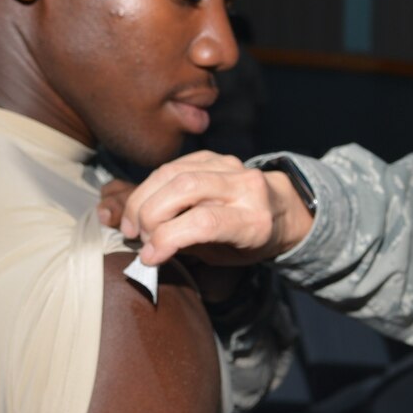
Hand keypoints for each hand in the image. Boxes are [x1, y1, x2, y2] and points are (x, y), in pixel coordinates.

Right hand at [102, 152, 313, 267]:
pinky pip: (173, 165)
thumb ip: (192, 248)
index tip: (148, 257)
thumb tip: (149, 249)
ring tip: (133, 225)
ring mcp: (230, 166)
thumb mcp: (227, 256)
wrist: (280, 207)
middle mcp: (245, 188)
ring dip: (142, 199)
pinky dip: (151, 186)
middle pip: (185, 189)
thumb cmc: (251, 241)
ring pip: (173, 172)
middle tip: (138, 237)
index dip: (168, 238)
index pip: (205, 223)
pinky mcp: (214, 155)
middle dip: (150, 215)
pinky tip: (144, 205)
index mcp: (254, 221)